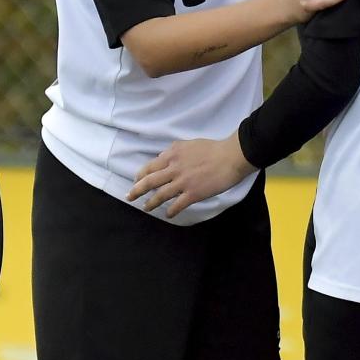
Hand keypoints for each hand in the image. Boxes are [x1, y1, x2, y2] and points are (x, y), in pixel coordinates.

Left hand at [127, 134, 254, 217]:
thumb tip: (162, 158)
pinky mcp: (193, 194)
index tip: (136, 180)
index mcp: (172, 155)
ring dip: (151, 203)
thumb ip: (174, 151)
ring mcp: (182, 182)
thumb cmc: (212, 148)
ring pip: (160, 195)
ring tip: (145, 208)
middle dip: (137, 190)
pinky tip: (168, 215)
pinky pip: (177, 205)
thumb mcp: (189, 144)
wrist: (230, 157)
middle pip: (149, 181)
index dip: (140, 175)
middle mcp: (173, 169)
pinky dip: (171, 211)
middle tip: (129, 197)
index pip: (150, 167)